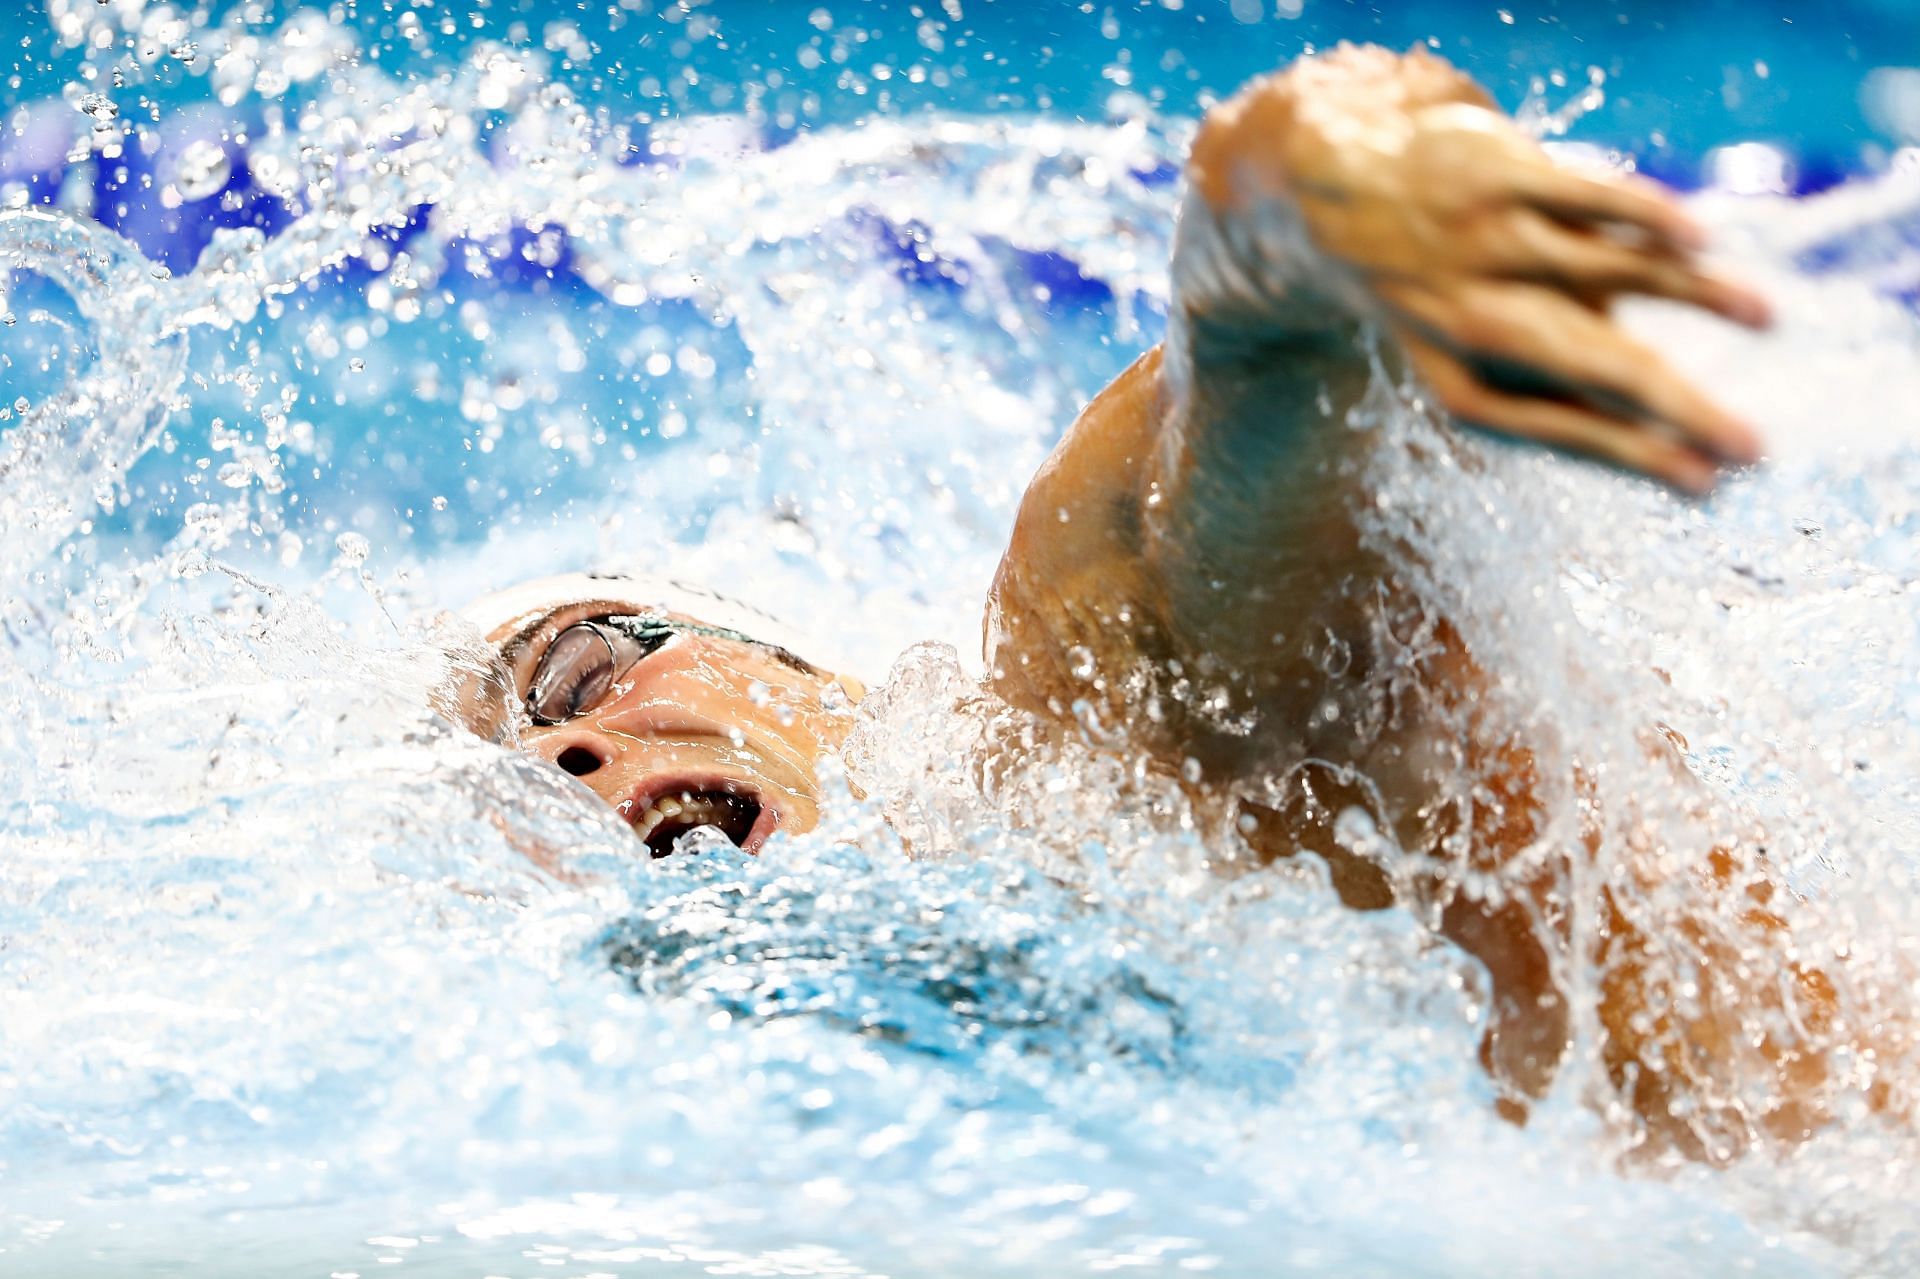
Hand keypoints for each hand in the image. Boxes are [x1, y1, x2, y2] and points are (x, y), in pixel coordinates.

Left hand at [1278, 57, 1770, 491]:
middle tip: (1748, 443)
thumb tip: (1669, 434)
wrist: (1341, 202)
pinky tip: (1701, 241)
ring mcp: (1485, 244)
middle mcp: (1473, 319)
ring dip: (1690, 296)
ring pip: (1601, 271)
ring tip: (1764, 317)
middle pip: (1585, 364)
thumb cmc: (1440, 301)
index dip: (1635, 455)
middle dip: (1668, 406)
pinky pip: (1583, 196)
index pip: (1563, 428)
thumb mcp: (1474, 363)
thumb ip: (1560, 391)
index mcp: (1464, 385)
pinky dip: (1642, 217)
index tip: (1707, 482)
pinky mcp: (1498, 176)